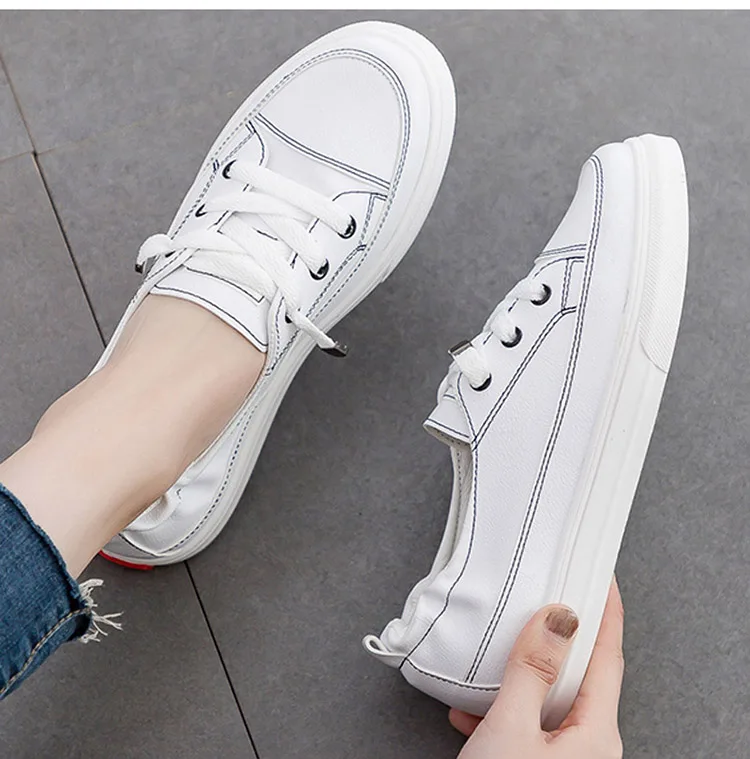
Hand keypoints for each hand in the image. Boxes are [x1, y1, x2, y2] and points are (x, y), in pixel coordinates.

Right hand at [451, 579, 623, 758]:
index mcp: (595, 735)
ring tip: (497, 656)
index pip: (608, 658)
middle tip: (548, 600)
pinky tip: (472, 710)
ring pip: (547, 699)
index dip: (607, 613)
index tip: (602, 577)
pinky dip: (501, 711)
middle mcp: (588, 748)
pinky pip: (527, 725)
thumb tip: (555, 620)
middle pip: (579, 674)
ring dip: (519, 678)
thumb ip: (532, 671)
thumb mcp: (510, 726)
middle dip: (557, 637)